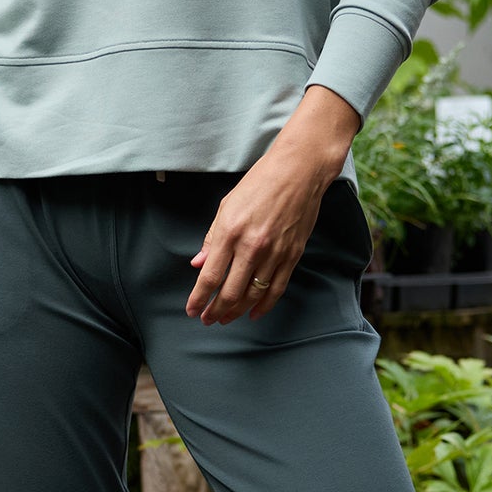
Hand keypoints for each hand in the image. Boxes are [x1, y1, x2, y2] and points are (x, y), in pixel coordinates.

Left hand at [184, 86, 360, 324]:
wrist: (299, 172)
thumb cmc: (259, 183)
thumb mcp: (227, 206)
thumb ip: (212, 238)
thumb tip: (198, 264)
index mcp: (230, 232)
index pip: (210, 276)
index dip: (198, 298)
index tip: (192, 310)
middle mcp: (252, 246)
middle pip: (230, 292)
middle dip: (215, 310)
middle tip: (207, 319)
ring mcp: (275, 253)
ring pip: (253, 295)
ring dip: (236, 311)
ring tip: (225, 319)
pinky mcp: (292, 256)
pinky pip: (276, 289)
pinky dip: (264, 305)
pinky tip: (253, 313)